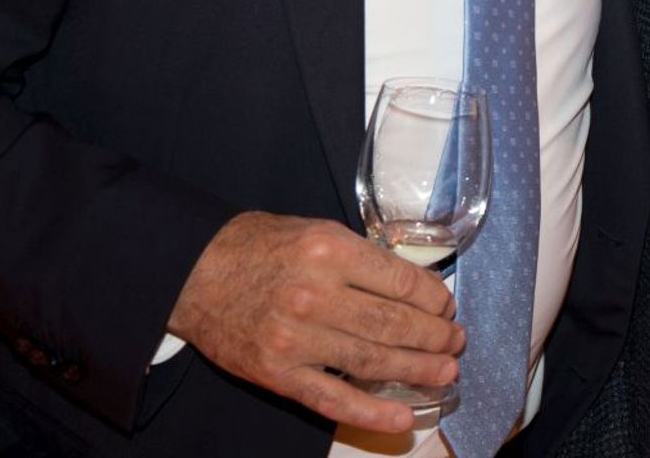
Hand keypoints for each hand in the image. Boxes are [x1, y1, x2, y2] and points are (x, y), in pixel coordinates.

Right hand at [167, 212, 464, 432]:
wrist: (194, 273)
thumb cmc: (261, 246)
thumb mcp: (317, 231)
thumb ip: (363, 257)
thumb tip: (416, 286)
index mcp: (330, 251)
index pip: (401, 282)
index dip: (434, 299)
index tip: (447, 307)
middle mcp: (315, 295)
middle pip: (394, 324)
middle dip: (435, 337)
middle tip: (456, 343)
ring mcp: (296, 339)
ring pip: (373, 361)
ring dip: (418, 370)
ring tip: (446, 372)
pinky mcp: (277, 374)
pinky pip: (332, 399)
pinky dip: (372, 413)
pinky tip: (403, 418)